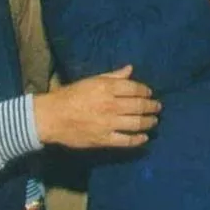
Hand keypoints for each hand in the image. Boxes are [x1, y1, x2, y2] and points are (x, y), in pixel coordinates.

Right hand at [35, 65, 160, 148]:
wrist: (51, 117)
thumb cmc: (71, 95)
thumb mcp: (91, 80)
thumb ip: (113, 76)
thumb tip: (130, 69)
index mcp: (107, 88)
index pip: (136, 88)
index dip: (146, 91)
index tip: (150, 93)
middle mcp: (111, 105)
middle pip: (140, 106)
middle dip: (152, 107)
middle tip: (158, 107)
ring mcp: (109, 123)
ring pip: (137, 123)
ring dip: (149, 122)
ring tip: (154, 121)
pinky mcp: (104, 139)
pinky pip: (127, 140)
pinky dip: (139, 139)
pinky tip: (145, 137)